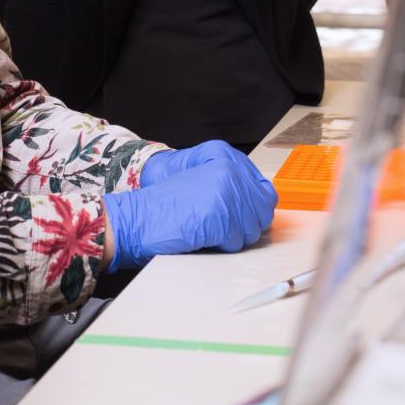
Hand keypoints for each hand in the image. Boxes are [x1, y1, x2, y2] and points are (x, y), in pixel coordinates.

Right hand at [103, 146, 276, 271]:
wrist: (138, 218)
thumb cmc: (167, 205)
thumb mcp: (203, 181)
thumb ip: (234, 185)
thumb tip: (265, 203)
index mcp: (225, 157)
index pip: (265, 190)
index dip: (254, 210)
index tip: (241, 217)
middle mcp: (228, 170)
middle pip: (262, 212)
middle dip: (245, 225)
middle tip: (219, 227)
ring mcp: (225, 191)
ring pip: (251, 229)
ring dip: (232, 237)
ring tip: (208, 229)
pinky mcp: (219, 215)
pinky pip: (236, 242)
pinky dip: (221, 246)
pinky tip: (202, 236)